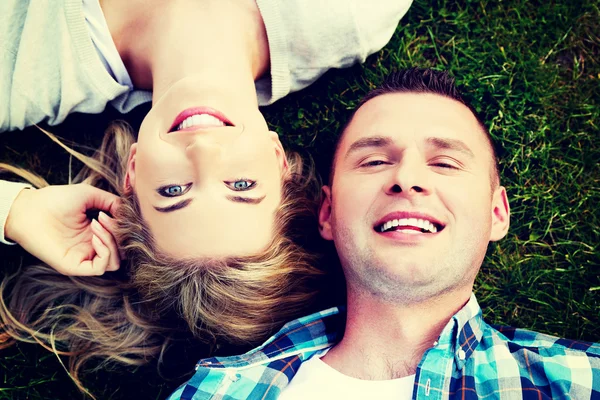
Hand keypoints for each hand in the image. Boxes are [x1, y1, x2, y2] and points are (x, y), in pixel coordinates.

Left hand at [5, 184, 120, 275]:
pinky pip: (100, 267)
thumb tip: (128, 213)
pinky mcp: (74, 266)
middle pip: (121, 252)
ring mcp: (83, 257)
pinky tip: (95, 237)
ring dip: (112, 242)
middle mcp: (91, 247)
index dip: (123, 227)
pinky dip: (105, 252)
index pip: (121, 239)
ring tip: (97, 224)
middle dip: (118, 233)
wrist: (29, 208)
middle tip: (103, 217)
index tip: (113, 211)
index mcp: (95, 233)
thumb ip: (112, 202)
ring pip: (115, 262)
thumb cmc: (55, 200)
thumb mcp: (90, 195)